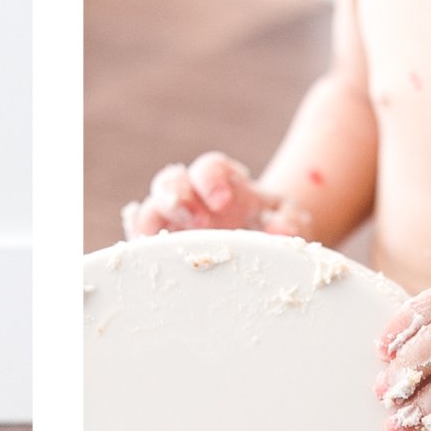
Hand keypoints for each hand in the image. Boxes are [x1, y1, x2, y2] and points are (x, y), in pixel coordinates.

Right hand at [120, 152, 310, 239]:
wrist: (263, 248)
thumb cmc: (274, 228)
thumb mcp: (289, 221)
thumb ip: (289, 221)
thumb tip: (281, 231)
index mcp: (223, 183)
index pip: (209, 168)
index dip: (211, 180)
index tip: (223, 202)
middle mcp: (192, 196)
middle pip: (171, 182)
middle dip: (179, 197)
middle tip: (198, 223)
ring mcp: (172, 222)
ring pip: (149, 210)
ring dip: (153, 223)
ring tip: (163, 245)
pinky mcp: (161, 247)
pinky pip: (142, 243)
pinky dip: (141, 249)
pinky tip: (146, 262)